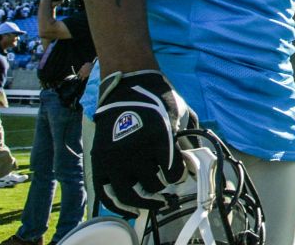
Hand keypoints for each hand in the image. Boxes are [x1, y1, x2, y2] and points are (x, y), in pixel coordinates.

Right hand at [91, 70, 193, 214]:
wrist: (128, 84)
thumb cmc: (158, 99)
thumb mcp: (180, 114)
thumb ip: (188, 138)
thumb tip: (195, 161)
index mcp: (158, 139)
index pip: (173, 173)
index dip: (180, 178)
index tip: (180, 176)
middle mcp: (135, 151)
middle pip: (154, 185)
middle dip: (163, 190)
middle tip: (168, 193)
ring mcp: (114, 157)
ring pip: (130, 194)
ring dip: (144, 203)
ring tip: (154, 204)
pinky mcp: (99, 160)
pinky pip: (106, 192)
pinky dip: (118, 206)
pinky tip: (131, 210)